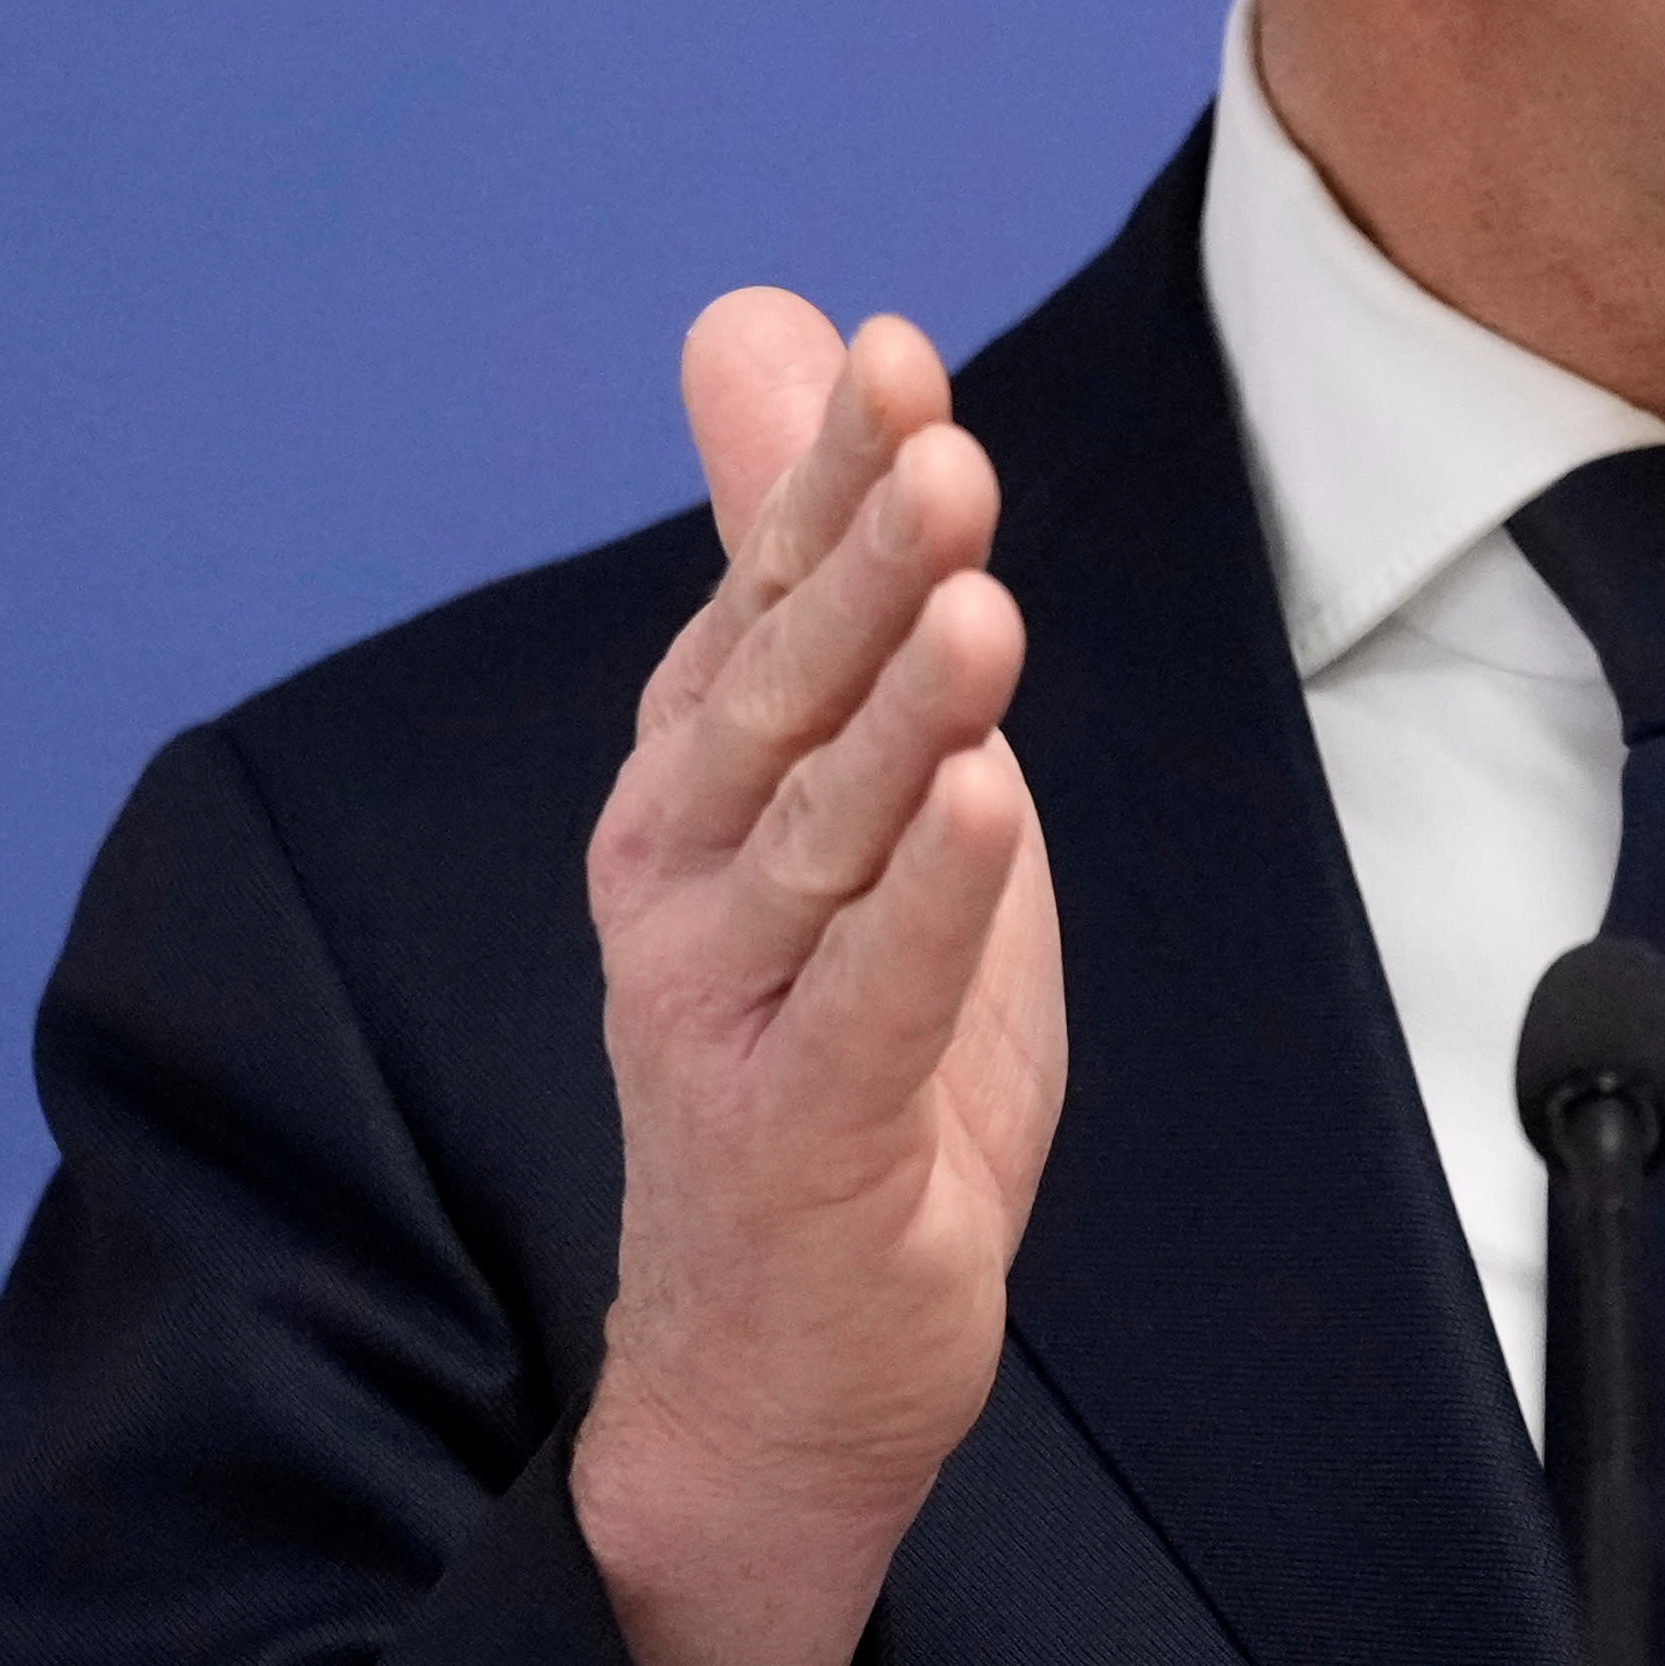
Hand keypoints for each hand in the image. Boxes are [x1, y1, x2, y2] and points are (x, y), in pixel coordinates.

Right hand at [571, 295, 1067, 1665]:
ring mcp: (726, 1002)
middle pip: (782, 695)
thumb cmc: (828, 1022)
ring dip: (899, 717)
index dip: (828, 477)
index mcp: (697, 770)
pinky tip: (980, 808)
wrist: (784, 1342)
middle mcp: (684, 869)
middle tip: (942, 452)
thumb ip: (798, 547)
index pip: (765, 593)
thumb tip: (766, 323)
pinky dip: (926, 905)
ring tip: (977, 604)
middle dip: (861, 569)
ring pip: (825, 835)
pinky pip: (869, 999)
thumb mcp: (840, 758)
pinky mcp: (797, 1128)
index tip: (897, 354)